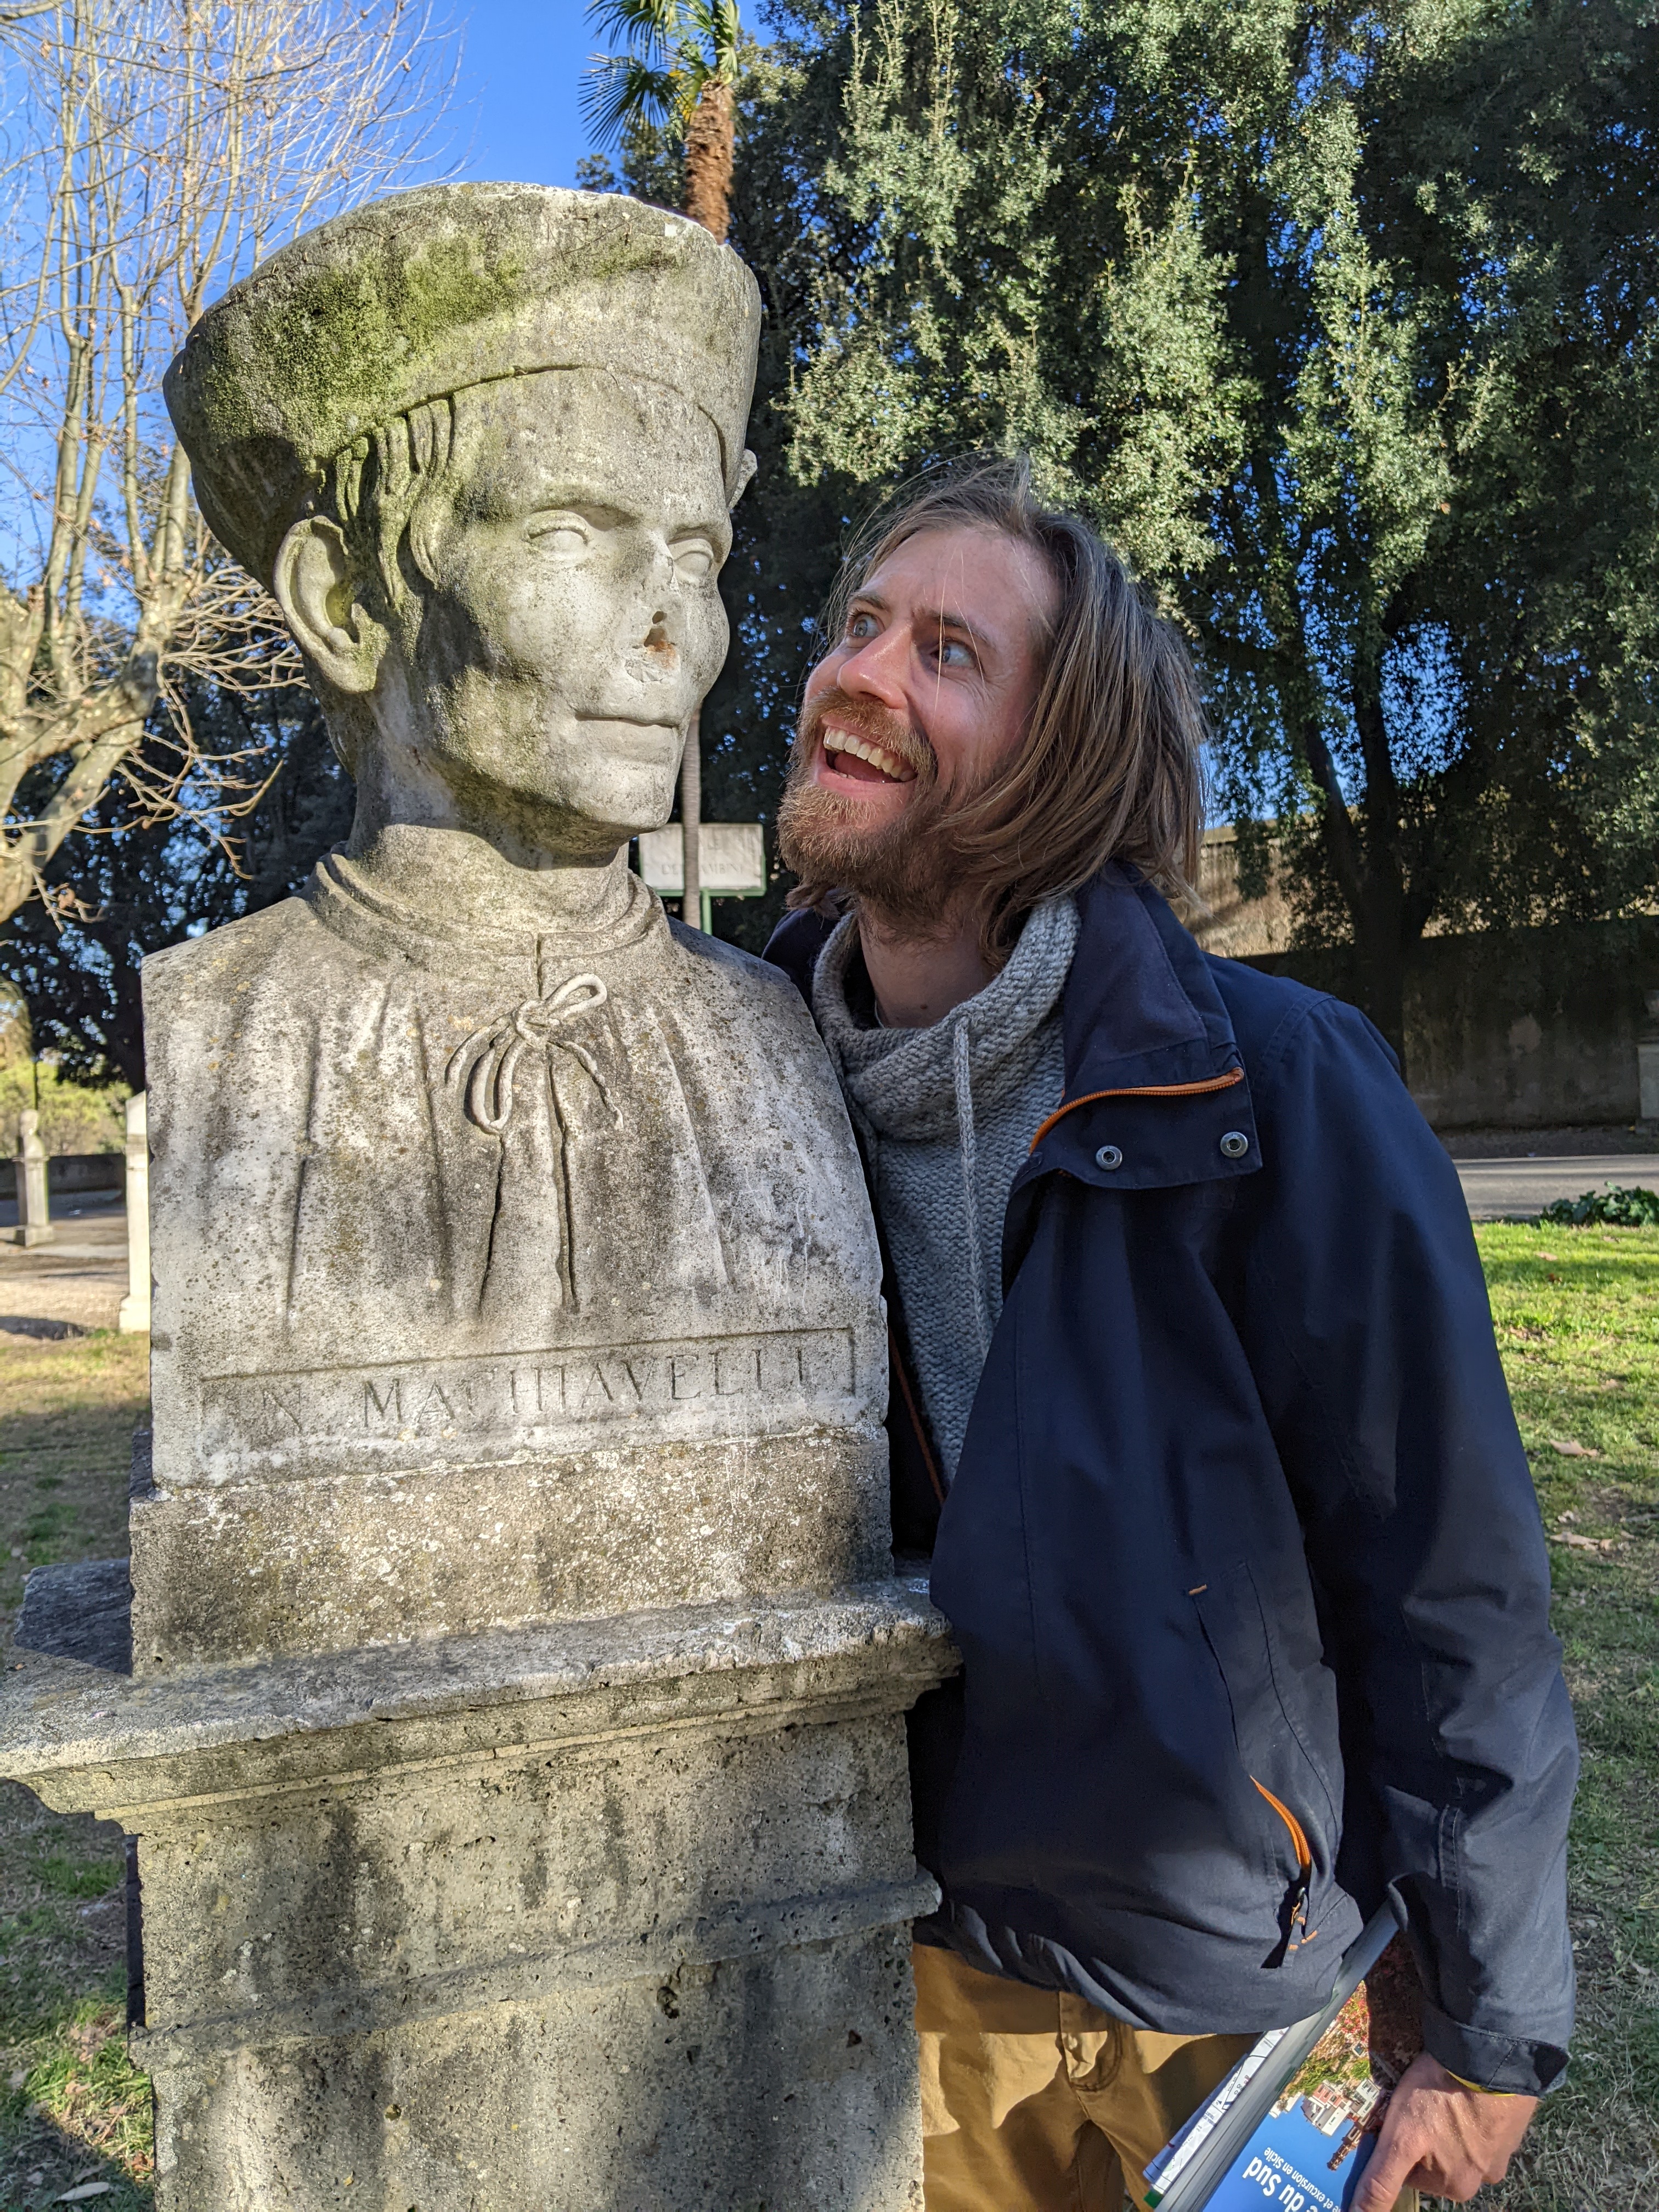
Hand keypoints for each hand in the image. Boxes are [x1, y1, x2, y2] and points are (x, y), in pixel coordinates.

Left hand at [1355, 2052, 1537, 2207]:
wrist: (1485, 2058)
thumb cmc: (1437, 2099)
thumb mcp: (1399, 2141)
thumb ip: (1381, 2181)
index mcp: (1455, 2187)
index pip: (1411, 2171)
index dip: (1398, 2142)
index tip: (1394, 2118)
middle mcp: (1482, 2176)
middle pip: (1436, 2156)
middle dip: (1423, 2132)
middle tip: (1416, 2100)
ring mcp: (1500, 2149)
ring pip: (1459, 2137)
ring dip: (1447, 2118)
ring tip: (1437, 2089)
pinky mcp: (1511, 2121)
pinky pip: (1482, 2118)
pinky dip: (1470, 2106)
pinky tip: (1460, 2085)